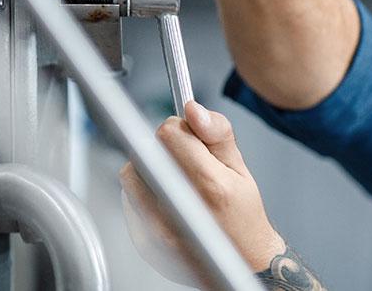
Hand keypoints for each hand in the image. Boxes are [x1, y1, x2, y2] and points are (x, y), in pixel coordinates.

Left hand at [119, 101, 285, 277]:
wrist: (242, 261)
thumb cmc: (242, 214)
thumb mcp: (239, 168)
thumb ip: (216, 133)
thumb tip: (192, 110)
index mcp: (210, 187)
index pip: (167, 135)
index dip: (178, 130)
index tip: (188, 140)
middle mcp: (181, 211)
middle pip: (145, 153)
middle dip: (162, 152)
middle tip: (183, 167)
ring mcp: (159, 231)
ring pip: (132, 175)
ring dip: (148, 172)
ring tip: (175, 186)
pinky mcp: (144, 243)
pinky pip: (129, 201)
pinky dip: (143, 196)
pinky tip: (167, 205)